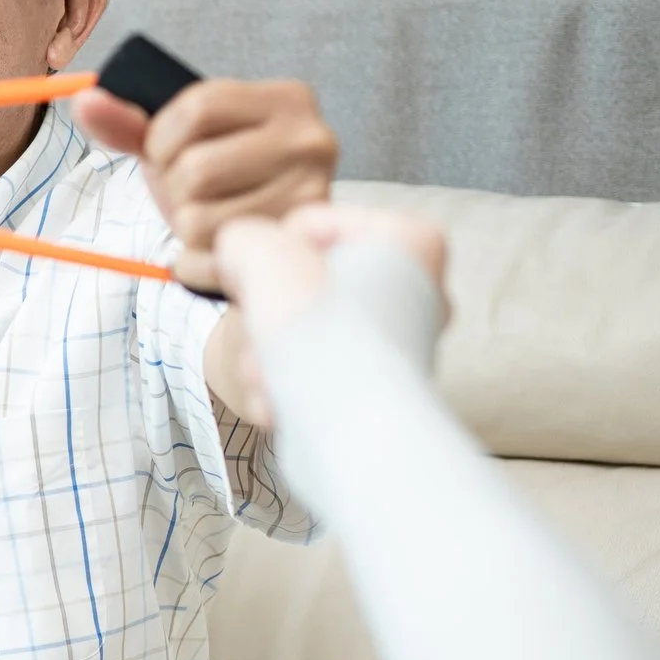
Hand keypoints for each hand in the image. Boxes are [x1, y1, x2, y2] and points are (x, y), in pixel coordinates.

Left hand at [70, 77, 338, 293]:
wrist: (266, 243)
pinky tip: (216, 248)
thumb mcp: (180, 143)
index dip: (161, 137)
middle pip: (195, 168)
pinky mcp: (293, 248)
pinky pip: (208, 260)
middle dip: (175, 187)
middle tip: (195, 193)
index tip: (168, 151)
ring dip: (185, 227)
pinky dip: (194, 261)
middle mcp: (311, 141)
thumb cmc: (223, 180)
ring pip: (198, 219)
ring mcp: (310, 197)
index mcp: (286, 99)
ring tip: (211, 218)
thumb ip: (132, 123)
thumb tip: (85, 101)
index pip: (197, 107)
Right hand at [203, 205, 448, 423]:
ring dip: (271, 349)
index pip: (307, 225)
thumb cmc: (320, 333)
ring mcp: (401, 339)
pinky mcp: (379, 384)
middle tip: (263, 335)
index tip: (265, 288)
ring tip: (270, 371)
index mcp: (407, 240)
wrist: (347, 433)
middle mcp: (418, 287)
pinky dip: (291, 377)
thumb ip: (244, 240)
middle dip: (270, 311)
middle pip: (307, 281)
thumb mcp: (264, 257)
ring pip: (306, 324)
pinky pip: (319, 363)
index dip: (270, 257)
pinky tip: (280, 394)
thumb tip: (241, 256)